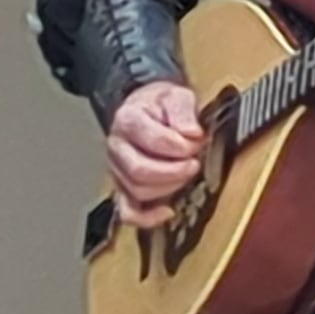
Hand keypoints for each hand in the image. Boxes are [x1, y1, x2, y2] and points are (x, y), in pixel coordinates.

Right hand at [106, 79, 205, 228]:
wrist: (147, 110)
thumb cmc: (161, 106)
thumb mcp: (176, 95)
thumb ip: (183, 111)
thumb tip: (191, 133)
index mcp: (127, 120)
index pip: (152, 140)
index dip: (180, 146)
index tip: (197, 141)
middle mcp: (117, 147)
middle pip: (140, 170)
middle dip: (174, 171)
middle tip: (194, 163)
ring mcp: (118, 171)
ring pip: (137, 192)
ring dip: (168, 188)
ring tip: (186, 174)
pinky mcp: (123, 189)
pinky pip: (128, 212)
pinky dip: (147, 217)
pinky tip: (168, 211)